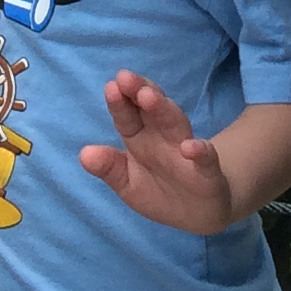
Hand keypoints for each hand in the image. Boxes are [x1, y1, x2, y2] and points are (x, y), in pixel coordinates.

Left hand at [78, 76, 290, 234]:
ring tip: (149, 97)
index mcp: (141, 139)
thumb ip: (109, 168)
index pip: (128, 116)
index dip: (120, 103)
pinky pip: (205, 158)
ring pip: (175, 124)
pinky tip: (191, 148)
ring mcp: (185, 151)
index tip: (111, 86)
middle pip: (152, 110)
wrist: (197, 213)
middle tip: (125, 77)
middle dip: (139, 92)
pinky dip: (200, 151)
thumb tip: (83, 154)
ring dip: (163, 109)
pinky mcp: (207, 171)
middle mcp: (163, 137)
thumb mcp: (128, 184)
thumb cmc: (158, 191)